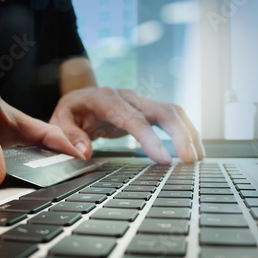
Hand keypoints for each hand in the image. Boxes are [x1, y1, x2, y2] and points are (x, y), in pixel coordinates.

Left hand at [49, 87, 204, 163]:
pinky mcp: (148, 109)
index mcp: (107, 99)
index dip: (150, 139)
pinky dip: (185, 131)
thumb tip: (84, 152)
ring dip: (188, 133)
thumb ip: (69, 135)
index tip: (163, 159)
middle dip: (180, 134)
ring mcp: (141, 101)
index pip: (134, 119)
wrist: (81, 97)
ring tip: (197, 158)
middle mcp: (129, 97)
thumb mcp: (60, 120)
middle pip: (162, 110)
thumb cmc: (72, 111)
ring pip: (173, 111)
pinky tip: (192, 148)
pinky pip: (171, 117)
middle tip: (190, 160)